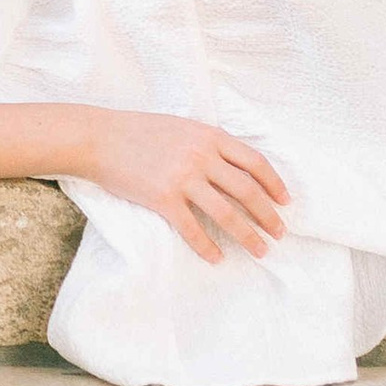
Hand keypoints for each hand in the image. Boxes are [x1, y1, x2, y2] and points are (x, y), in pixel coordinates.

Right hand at [72, 112, 288, 266]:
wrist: (100, 138)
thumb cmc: (140, 131)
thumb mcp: (182, 127)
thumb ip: (209, 143)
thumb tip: (235, 167)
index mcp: (209, 136)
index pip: (254, 162)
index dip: (274, 184)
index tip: (285, 202)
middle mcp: (201, 156)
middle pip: (247, 191)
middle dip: (268, 216)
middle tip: (279, 233)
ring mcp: (182, 177)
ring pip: (226, 213)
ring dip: (247, 236)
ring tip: (260, 250)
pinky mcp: (163, 198)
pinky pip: (192, 229)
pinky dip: (207, 247)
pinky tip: (216, 258)